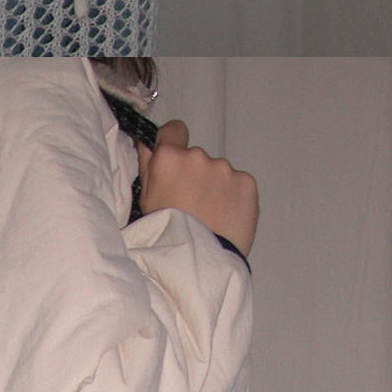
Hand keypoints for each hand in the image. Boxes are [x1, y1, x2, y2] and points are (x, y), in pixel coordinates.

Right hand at [137, 116, 258, 256]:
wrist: (198, 261)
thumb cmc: (166, 233)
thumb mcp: (145, 198)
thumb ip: (147, 165)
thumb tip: (147, 142)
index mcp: (169, 157)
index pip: (174, 130)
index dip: (174, 142)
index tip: (176, 160)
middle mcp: (198, 156)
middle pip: (197, 157)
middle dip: (195, 174)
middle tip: (192, 203)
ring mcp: (225, 169)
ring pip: (219, 172)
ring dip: (216, 186)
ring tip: (210, 215)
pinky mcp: (247, 183)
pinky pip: (239, 183)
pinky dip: (234, 197)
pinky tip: (226, 216)